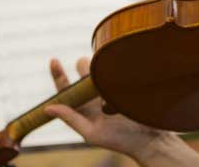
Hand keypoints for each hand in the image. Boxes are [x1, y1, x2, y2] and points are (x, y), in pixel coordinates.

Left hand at [45, 58, 198, 166]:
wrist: (151, 138)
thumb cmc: (121, 139)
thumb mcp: (92, 132)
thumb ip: (71, 118)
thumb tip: (47, 108)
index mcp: (83, 107)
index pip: (66, 88)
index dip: (58, 73)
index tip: (53, 60)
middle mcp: (94, 96)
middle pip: (82, 73)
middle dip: (81, 66)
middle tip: (85, 64)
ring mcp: (110, 88)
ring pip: (97, 68)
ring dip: (97, 65)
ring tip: (103, 70)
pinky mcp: (124, 84)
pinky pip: (114, 70)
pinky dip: (112, 67)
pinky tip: (117, 67)